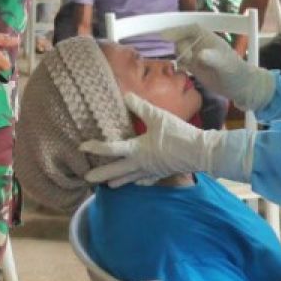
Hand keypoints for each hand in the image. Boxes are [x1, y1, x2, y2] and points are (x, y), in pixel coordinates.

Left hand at [81, 93, 250, 186]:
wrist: (199, 152)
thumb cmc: (178, 133)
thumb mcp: (158, 116)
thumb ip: (140, 107)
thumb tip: (126, 96)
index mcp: (137, 149)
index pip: (111, 149)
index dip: (95, 147)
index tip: (82, 146)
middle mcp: (140, 164)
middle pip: (116, 171)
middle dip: (101, 174)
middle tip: (86, 178)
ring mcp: (150, 171)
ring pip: (130, 179)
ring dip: (117, 181)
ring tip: (107, 185)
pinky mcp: (161, 174)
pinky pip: (146, 180)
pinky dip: (138, 181)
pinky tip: (137, 182)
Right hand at [162, 25, 275, 111]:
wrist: (240, 87)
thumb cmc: (235, 72)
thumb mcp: (225, 65)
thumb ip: (213, 58)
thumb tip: (199, 54)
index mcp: (208, 38)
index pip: (190, 29)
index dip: (177, 30)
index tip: (165, 34)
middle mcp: (200, 44)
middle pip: (182, 39)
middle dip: (180, 47)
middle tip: (188, 59)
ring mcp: (196, 55)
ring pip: (180, 50)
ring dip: (179, 56)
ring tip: (187, 66)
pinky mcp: (194, 67)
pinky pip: (181, 62)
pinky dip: (179, 65)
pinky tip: (183, 71)